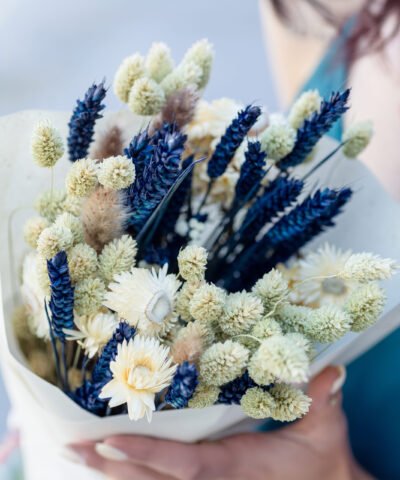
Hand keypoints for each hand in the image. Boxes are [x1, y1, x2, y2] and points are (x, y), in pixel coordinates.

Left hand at [69, 366, 373, 479]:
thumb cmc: (322, 458)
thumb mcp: (325, 428)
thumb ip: (322, 400)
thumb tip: (328, 372)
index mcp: (238, 466)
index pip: (188, 464)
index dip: (148, 454)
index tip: (109, 441)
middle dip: (112, 465)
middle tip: (71, 447)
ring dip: (114, 472)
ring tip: (74, 454)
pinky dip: (133, 474)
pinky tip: (109, 463)